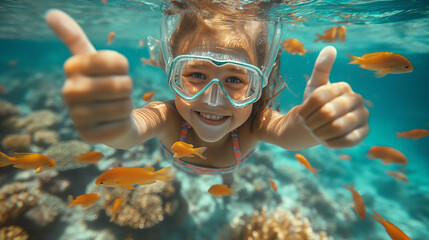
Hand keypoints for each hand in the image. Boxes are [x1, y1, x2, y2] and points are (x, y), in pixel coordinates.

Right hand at [46, 9, 132, 142]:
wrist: (111, 120)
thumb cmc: (105, 85)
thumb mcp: (94, 61)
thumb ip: (74, 38)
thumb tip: (50, 12)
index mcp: (72, 68)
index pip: (115, 61)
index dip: (123, 67)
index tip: (115, 71)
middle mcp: (69, 92)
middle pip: (122, 84)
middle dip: (127, 89)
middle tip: (117, 93)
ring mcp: (77, 117)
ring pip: (124, 105)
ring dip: (126, 106)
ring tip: (114, 107)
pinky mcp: (89, 137)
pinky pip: (122, 124)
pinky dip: (124, 123)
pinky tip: (113, 123)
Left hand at [299, 46, 368, 147]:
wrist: (318, 125)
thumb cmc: (315, 105)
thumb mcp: (314, 86)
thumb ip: (321, 69)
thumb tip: (331, 48)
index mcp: (345, 87)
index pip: (320, 97)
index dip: (306, 109)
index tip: (301, 115)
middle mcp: (359, 100)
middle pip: (328, 113)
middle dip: (313, 122)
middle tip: (308, 125)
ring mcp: (363, 117)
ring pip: (337, 127)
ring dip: (320, 132)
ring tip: (316, 132)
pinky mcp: (364, 133)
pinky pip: (347, 140)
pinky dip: (331, 142)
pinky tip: (325, 140)